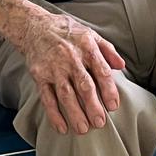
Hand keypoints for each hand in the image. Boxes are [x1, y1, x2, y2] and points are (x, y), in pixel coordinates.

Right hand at [16, 10, 125, 134]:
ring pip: (66, 94)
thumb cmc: (67, 32)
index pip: (101, 71)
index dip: (108, 90)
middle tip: (99, 123)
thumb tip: (121, 66)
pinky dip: (54, 114)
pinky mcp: (40, 75)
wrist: (35, 26)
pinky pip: (47, 97)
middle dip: (92, 106)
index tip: (113, 106)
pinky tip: (62, 127)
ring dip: (74, 113)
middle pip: (84, 86)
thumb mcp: (90, 34)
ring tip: (83, 129)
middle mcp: (70, 58)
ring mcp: (54, 68)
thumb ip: (108, 50)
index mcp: (86, 47)